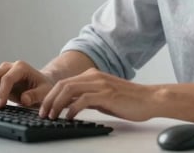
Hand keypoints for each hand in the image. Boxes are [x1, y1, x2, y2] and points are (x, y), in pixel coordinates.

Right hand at [0, 60, 53, 108]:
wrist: (41, 84)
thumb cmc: (43, 87)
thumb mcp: (44, 91)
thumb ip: (35, 95)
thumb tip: (24, 99)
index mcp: (21, 67)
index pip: (7, 78)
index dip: (2, 92)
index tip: (0, 106)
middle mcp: (9, 67)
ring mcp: (1, 72)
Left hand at [39, 68, 158, 121]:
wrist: (150, 99)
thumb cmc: (130, 100)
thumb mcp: (105, 97)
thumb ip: (89, 98)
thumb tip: (73, 106)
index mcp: (93, 75)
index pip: (64, 82)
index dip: (51, 95)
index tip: (45, 108)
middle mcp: (95, 77)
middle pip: (63, 84)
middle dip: (49, 99)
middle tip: (43, 113)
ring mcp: (100, 84)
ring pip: (69, 89)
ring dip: (57, 104)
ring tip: (52, 116)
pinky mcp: (107, 94)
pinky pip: (83, 100)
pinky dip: (72, 109)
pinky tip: (69, 118)